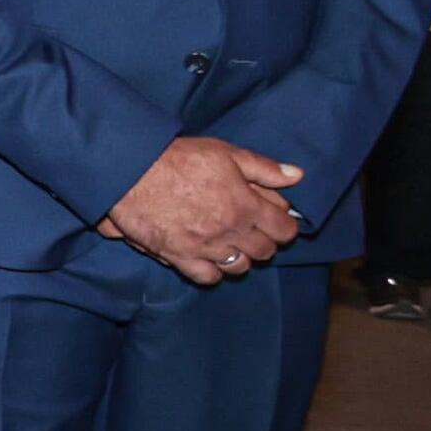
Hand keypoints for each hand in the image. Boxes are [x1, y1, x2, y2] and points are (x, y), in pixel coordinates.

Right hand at [104, 134, 304, 284]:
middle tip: (254, 229)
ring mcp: (205, 247)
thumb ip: (264, 168)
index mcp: (247, 205)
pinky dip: (214, 271)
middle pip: (265, 251)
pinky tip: (210, 258)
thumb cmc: (179, 158)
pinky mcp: (180, 257)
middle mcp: (231, 231)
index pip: (284, 230)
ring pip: (240, 267)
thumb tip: (297, 176)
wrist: (132, 172)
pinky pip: (208, 277)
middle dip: (265, 241)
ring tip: (232, 244)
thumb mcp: (226, 153)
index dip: (285, 225)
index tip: (277, 219)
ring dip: (242, 257)